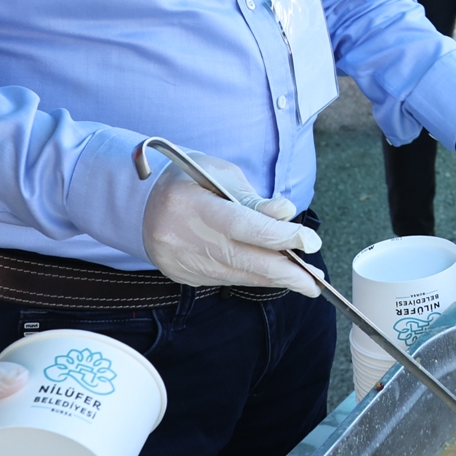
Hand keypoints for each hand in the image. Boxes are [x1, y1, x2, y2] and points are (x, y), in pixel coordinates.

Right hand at [141, 150, 322, 296]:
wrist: (140, 203)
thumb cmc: (187, 181)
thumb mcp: (219, 175)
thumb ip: (252, 199)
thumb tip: (286, 214)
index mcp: (191, 205)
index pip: (243, 226)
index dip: (279, 236)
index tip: (310, 241)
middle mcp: (183, 239)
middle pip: (243, 260)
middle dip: (285, 272)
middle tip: (315, 281)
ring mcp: (181, 262)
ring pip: (237, 275)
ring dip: (273, 279)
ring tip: (304, 281)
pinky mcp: (183, 275)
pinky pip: (226, 279)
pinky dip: (252, 277)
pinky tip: (273, 276)